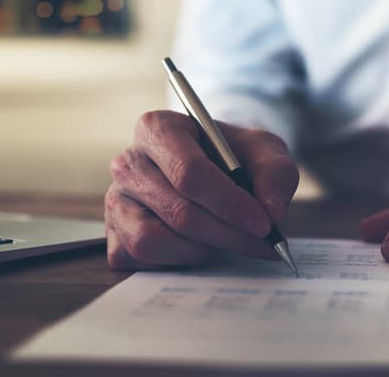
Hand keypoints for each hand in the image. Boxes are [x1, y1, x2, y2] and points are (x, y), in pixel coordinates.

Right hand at [105, 110, 298, 269]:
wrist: (213, 169)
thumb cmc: (233, 156)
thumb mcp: (263, 151)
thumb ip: (275, 173)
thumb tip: (271, 212)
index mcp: (158, 128)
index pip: (189, 173)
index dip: (228, 203)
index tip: (263, 223)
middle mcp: (128, 163)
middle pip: (178, 211)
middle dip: (228, 234)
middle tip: (264, 244)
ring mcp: (116, 201)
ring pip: (154, 240)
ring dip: (200, 249)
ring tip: (224, 238)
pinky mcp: (113, 235)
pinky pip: (142, 260)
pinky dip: (177, 261)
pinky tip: (198, 247)